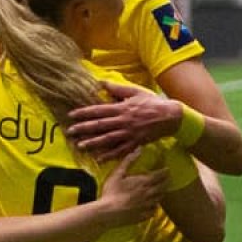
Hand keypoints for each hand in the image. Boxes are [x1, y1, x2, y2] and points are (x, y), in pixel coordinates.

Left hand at [68, 81, 184, 161]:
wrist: (171, 116)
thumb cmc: (152, 102)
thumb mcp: (135, 91)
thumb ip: (117, 88)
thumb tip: (100, 83)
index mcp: (121, 108)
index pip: (98, 111)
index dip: (83, 113)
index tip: (71, 116)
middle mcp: (123, 122)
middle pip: (99, 126)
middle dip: (83, 129)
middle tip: (70, 132)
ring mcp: (129, 134)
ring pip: (107, 140)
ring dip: (93, 143)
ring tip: (80, 146)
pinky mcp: (135, 143)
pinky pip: (120, 151)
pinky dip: (110, 155)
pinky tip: (99, 159)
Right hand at [97, 147, 167, 227]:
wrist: (108, 212)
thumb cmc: (112, 192)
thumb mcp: (118, 173)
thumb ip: (129, 161)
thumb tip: (139, 148)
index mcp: (144, 182)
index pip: (160, 175)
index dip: (165, 172)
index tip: (167, 169)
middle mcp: (149, 194)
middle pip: (163, 187)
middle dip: (166, 182)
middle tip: (167, 179)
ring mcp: (147, 206)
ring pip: (159, 199)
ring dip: (161, 194)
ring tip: (160, 191)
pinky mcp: (144, 216)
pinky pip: (153, 211)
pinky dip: (154, 207)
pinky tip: (152, 206)